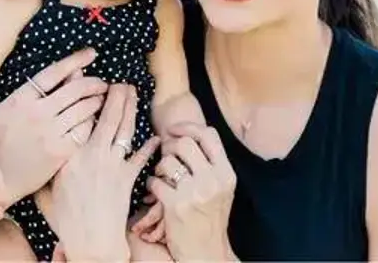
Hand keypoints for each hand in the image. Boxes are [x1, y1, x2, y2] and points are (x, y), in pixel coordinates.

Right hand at [0, 48, 107, 202]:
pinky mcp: (59, 152)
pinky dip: (92, 122)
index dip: (75, 61)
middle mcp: (36, 113)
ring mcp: (49, 133)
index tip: (91, 54)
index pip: (54, 72)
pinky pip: (83, 131)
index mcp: (19, 99)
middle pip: (75, 88)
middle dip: (93, 82)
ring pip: (83, 108)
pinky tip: (95, 121)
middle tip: (102, 82)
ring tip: (101, 99)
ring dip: (96, 101)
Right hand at [44, 84, 159, 262]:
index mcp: (71, 154)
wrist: (90, 241)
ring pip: (124, 129)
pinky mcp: (128, 179)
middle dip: (116, 96)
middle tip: (121, 82)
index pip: (80, 118)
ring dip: (131, 109)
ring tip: (134, 94)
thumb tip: (45, 149)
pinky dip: (148, 147)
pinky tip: (154, 137)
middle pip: (108, 117)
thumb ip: (50, 166)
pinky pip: (141, 157)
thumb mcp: (48, 188)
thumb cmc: (66, 218)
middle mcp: (93, 154)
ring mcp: (113, 165)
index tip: (92, 83)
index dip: (88, 98)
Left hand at [147, 123, 236, 261]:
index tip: (175, 129)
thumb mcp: (222, 189)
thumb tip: (188, 135)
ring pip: (168, 160)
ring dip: (159, 166)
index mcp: (226, 173)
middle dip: (170, 146)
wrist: (206, 252)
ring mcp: (194, 193)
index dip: (188, 126)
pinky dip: (151, 183)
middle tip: (166, 155)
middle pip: (185, 143)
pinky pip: (155, 180)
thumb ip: (211, 163)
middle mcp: (213, 181)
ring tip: (162, 175)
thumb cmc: (210, 218)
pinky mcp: (175, 206)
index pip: (209, 135)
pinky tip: (156, 190)